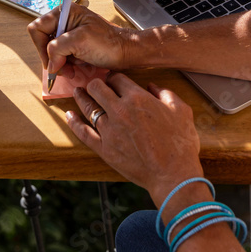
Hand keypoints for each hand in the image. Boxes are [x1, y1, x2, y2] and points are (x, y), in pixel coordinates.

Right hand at [26, 3, 138, 77]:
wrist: (126, 52)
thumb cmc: (108, 43)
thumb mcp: (80, 41)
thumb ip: (58, 48)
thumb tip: (49, 64)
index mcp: (65, 12)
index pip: (37, 28)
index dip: (41, 46)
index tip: (52, 60)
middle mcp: (65, 21)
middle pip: (43, 41)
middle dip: (52, 57)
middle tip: (63, 68)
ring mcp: (69, 33)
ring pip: (51, 51)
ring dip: (59, 63)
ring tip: (72, 69)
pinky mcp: (74, 44)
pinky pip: (60, 56)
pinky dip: (65, 64)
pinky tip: (76, 67)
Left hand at [66, 73, 202, 204]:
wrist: (173, 175)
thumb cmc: (180, 143)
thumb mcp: (181, 111)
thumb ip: (165, 94)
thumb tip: (152, 86)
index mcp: (138, 98)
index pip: (117, 78)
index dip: (114, 76)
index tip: (113, 79)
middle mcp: (120, 110)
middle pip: (98, 88)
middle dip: (95, 83)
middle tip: (95, 84)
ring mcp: (109, 130)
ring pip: (88, 107)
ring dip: (81, 97)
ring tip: (77, 92)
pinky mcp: (104, 149)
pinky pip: (83, 132)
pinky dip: (74, 122)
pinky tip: (69, 115)